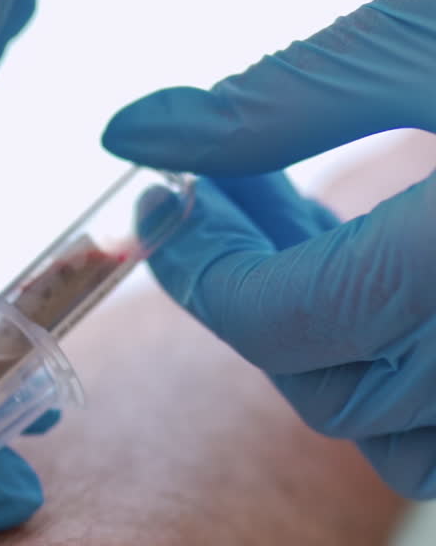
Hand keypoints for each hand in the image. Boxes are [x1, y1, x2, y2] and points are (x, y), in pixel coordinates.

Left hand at [104, 0, 435, 498]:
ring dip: (340, 370)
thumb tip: (137, 131)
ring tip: (328, 257)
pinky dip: (419, 395)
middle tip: (235, 223)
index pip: (291, 317)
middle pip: (335, 398)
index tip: (169, 220)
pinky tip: (407, 295)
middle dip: (261, 318)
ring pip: (407, 448)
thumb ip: (281, 97)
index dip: (207, 276)